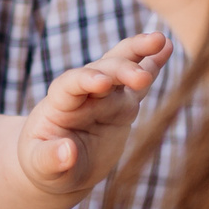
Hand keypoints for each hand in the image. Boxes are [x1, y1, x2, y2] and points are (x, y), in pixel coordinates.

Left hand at [19, 32, 168, 195]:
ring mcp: (106, 97)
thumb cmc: (46, 167)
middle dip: (121, 70)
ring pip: (121, 65)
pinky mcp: (124, 105)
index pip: (70, 84)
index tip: (102, 83)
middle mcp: (84, 94)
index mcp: (59, 104)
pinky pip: (140, 84)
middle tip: (141, 77)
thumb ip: (50, 159)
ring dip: (139, 52)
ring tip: (160, 40)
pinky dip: (153, 64)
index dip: (85, 80)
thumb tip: (67, 152)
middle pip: (102, 70)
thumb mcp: (41, 167)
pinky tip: (168, 46)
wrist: (62, 168)